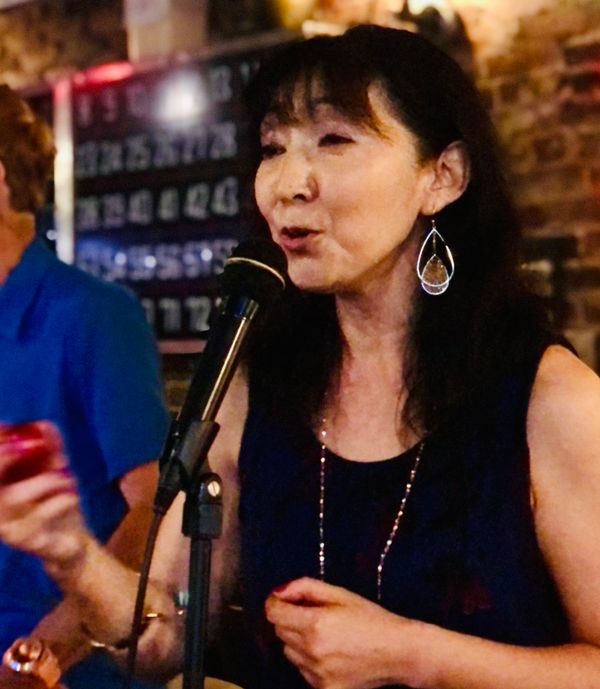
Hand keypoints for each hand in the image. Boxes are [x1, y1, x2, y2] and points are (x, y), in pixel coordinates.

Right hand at [0, 422, 86, 573]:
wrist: (73, 542)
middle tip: (26, 445)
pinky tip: (72, 497)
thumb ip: (50, 450)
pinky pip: (41, 514)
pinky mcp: (25, 541)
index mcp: (0, 492)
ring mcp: (6, 528)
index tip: (5, 427)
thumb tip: (44, 424)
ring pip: (15, 497)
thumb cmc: (57, 504)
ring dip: (46, 481)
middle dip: (3, 459)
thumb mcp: (56, 472)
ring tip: (66, 478)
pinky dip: (61, 499)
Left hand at [265, 577, 416, 688]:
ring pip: (288, 652)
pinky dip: (309, 661)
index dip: (277, 603)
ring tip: (326, 636)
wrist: (399, 652)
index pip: (273, 613)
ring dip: (298, 641)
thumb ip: (305, 587)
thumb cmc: (371, 618)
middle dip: (290, 620)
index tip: (286, 600)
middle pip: (279, 632)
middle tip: (314, 615)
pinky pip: (302, 670)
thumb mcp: (340, 593)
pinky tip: (332, 654)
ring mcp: (317, 674)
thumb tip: (277, 591)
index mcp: (316, 623)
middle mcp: (312, 651)